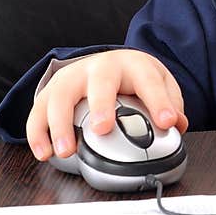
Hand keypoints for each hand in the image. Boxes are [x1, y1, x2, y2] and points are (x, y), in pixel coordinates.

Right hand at [25, 49, 188, 161]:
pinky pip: (39, 111)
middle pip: (100, 82)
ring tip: (67, 151)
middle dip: (101, 105)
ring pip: (61, 96)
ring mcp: (74, 77)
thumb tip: (177, 125)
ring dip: (61, 125)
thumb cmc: (133, 76)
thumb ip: (170, 103)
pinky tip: (45, 152)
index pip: (149, 82)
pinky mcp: (52, 91)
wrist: (108, 62)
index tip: (167, 122)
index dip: (159, 103)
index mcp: (133, 65)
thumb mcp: (158, 83)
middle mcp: (101, 67)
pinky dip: (38, 133)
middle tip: (103, 129)